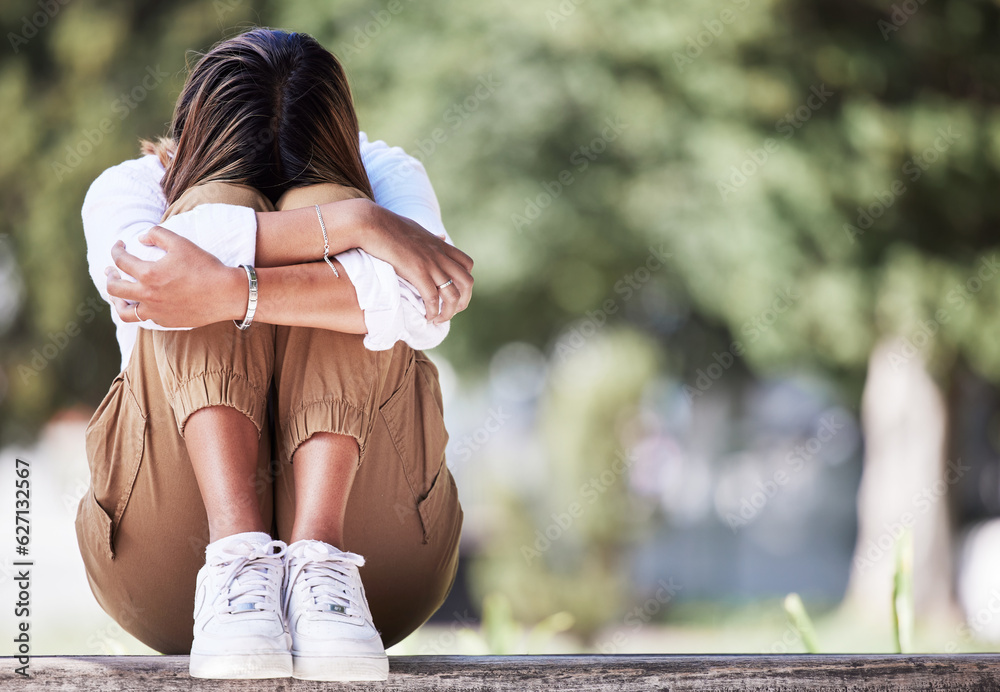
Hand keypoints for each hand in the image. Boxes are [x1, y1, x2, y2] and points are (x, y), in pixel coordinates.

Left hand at [106, 226, 244, 327]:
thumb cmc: (205, 267)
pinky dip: (140, 309)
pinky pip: (145, 318)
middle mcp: (148, 295)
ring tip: (118, 296)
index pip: (120, 260)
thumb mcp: (181, 242)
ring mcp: (156, 311)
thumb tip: (141, 238)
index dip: (116, 250)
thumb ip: (157, 234)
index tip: (120, 246)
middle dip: (109, 277)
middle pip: (114, 289)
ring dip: (117, 302)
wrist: (226, 294)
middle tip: (111, 271)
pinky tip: (144, 303)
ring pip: (124, 312)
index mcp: (149, 273)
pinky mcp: (167, 321)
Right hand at [361, 204, 473, 323]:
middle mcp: (440, 255)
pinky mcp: (418, 272)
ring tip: (439, 319)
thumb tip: (441, 236)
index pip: (467, 264)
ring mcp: (431, 264)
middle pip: (467, 282)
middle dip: (463, 300)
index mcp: (440, 245)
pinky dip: (433, 311)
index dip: (465, 280)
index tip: (454, 290)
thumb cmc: (388, 226)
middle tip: (452, 310)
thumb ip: (431, 237)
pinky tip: (427, 316)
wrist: (373, 224)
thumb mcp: (417, 229)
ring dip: (449, 312)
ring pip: (453, 295)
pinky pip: (433, 298)